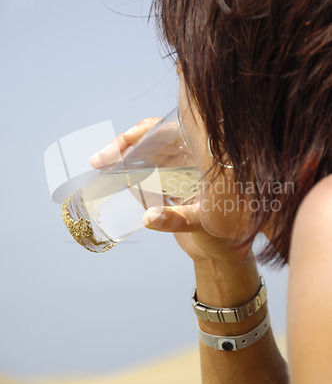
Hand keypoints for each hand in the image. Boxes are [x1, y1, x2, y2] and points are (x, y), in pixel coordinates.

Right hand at [89, 118, 251, 263]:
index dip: (138, 136)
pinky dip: (135, 178)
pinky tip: (122, 182)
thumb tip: (148, 217)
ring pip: (149, 157)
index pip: (166, 131)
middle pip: (152, 141)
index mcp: (205, 154)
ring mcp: (183, 170)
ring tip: (106, 170)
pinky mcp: (174, 184)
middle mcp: (193, 157)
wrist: (225, 252)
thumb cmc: (227, 234)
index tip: (116, 150)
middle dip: (126, 149)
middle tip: (101, 161)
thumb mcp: (206, 223)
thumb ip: (177, 219)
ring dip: (128, 164)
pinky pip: (150, 174)